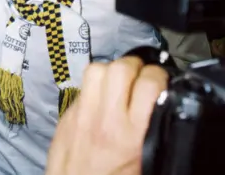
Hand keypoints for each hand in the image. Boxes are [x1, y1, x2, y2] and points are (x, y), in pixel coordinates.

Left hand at [45, 56, 167, 174]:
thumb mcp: (145, 162)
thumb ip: (153, 130)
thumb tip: (161, 104)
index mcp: (131, 135)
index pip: (149, 85)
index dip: (158, 76)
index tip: (160, 80)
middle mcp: (104, 120)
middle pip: (119, 69)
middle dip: (134, 66)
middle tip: (139, 75)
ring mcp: (81, 115)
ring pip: (95, 69)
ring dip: (110, 70)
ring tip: (119, 81)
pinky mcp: (66, 115)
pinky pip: (81, 87)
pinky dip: (93, 87)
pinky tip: (100, 98)